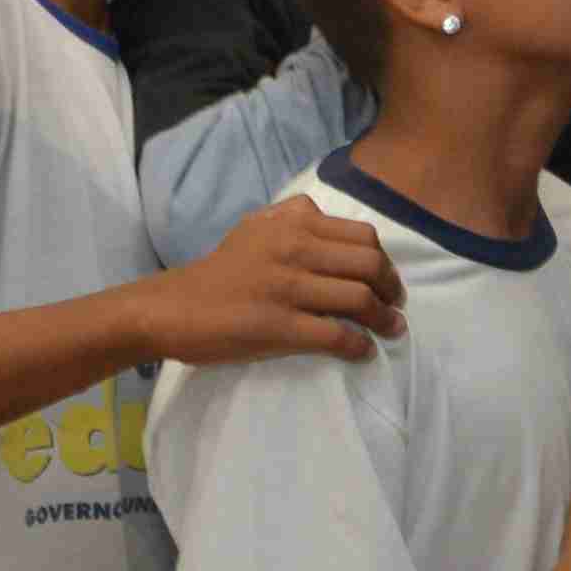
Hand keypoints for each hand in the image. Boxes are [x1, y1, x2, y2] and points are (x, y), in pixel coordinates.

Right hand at [146, 200, 406, 366]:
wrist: (175, 307)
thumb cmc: (220, 271)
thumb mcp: (256, 226)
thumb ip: (295, 219)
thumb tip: (334, 228)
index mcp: (293, 222)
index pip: (362, 236)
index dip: (384, 260)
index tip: (387, 279)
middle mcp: (294, 248)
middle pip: (369, 264)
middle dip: (391, 288)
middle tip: (395, 305)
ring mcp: (287, 288)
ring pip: (359, 299)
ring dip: (384, 319)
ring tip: (391, 329)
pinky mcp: (279, 326)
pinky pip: (336, 335)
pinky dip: (358, 346)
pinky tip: (362, 351)